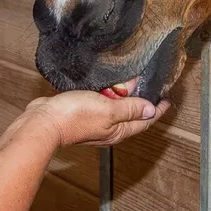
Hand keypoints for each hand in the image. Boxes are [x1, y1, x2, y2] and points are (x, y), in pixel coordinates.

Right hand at [16, 89, 170, 148]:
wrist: (44, 121)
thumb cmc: (75, 117)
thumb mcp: (108, 110)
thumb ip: (130, 109)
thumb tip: (151, 110)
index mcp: (118, 130)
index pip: (145, 120)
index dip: (157, 110)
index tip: (167, 99)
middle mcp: (109, 128)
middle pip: (132, 114)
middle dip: (143, 100)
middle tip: (150, 84)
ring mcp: (96, 121)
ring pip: (117, 108)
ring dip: (125, 95)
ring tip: (131, 80)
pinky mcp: (83, 112)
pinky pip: (102, 102)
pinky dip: (109, 93)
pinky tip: (106, 85)